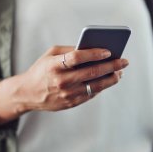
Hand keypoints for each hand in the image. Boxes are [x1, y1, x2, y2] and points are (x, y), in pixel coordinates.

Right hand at [0, 46, 128, 124]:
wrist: (28, 93)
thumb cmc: (42, 69)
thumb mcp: (50, 54)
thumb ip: (70, 50)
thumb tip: (94, 48)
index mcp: (54, 66)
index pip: (77, 58)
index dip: (94, 54)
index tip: (108, 50)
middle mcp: (61, 81)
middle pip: (92, 72)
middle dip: (112, 66)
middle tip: (124, 61)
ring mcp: (67, 94)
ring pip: (96, 85)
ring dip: (112, 78)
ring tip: (120, 72)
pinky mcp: (72, 103)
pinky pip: (92, 93)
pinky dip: (103, 86)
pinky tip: (110, 79)